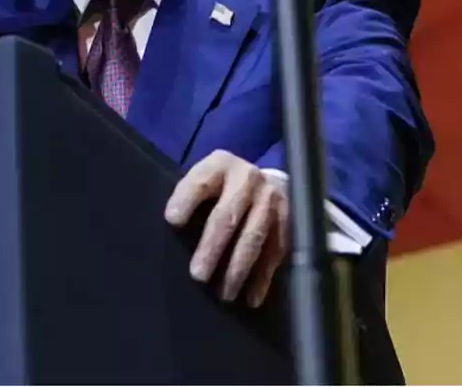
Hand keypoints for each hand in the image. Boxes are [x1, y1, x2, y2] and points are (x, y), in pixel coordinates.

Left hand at [163, 150, 288, 307]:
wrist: (265, 181)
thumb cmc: (221, 186)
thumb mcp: (204, 180)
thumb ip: (190, 198)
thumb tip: (174, 229)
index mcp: (220, 165)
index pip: (201, 182)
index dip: (186, 200)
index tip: (172, 221)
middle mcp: (248, 179)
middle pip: (228, 215)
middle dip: (212, 247)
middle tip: (198, 275)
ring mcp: (271, 200)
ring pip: (254, 237)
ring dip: (238, 268)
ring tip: (224, 294)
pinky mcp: (289, 221)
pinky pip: (276, 252)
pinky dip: (264, 277)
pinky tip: (252, 297)